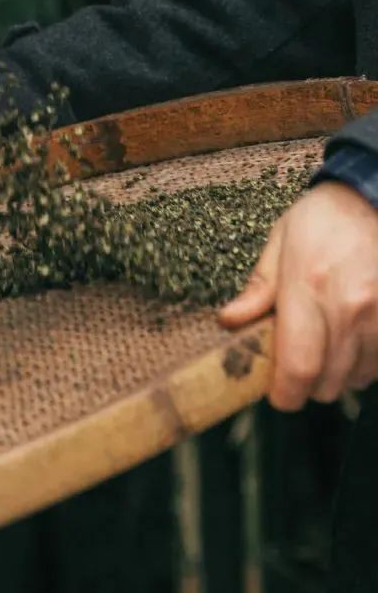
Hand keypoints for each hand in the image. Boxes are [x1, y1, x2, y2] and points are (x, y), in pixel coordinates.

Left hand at [218, 182, 377, 409]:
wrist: (374, 199)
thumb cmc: (324, 219)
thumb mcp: (281, 242)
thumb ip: (259, 288)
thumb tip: (229, 321)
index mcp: (307, 286)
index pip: (298, 365)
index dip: (286, 393)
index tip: (277, 393)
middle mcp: (348, 308)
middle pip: (327, 382)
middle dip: (307, 385)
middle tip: (297, 365)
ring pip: (356, 380)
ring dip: (338, 375)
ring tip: (327, 346)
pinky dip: (364, 365)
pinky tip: (353, 341)